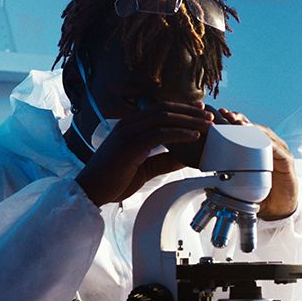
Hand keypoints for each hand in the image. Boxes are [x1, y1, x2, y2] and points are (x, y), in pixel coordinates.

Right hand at [76, 101, 212, 205]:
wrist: (92, 190)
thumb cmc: (114, 179)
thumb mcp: (146, 167)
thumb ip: (164, 160)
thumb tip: (186, 158)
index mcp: (131, 126)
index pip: (160, 110)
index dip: (181, 110)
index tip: (200, 112)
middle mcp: (129, 124)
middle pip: (165, 110)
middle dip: (190, 112)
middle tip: (209, 116)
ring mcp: (128, 132)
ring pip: (164, 118)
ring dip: (189, 120)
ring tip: (207, 125)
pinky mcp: (130, 144)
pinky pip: (160, 134)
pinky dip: (179, 133)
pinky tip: (194, 136)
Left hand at [218, 108, 297, 220]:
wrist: (278, 209)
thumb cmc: (260, 194)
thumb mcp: (241, 183)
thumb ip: (228, 178)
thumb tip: (206, 178)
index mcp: (258, 149)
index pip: (246, 130)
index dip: (235, 121)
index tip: (222, 114)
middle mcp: (270, 147)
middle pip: (256, 128)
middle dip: (242, 120)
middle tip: (229, 115)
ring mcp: (280, 153)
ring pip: (267, 136)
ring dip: (254, 129)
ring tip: (242, 124)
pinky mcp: (286, 162)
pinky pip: (278, 151)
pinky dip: (270, 144)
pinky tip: (261, 140)